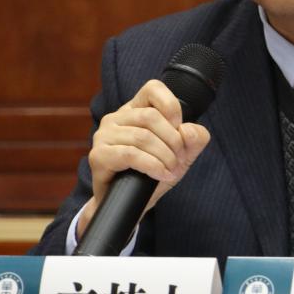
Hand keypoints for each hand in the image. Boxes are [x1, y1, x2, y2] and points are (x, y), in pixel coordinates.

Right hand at [78, 79, 210, 238]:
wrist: (130, 205)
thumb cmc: (154, 174)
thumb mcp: (182, 155)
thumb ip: (195, 139)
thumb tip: (188, 130)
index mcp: (135, 109)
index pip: (153, 88)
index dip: (172, 106)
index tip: (179, 130)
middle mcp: (116, 118)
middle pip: (151, 117)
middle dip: (173, 140)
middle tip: (179, 160)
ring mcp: (103, 136)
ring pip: (142, 137)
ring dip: (165, 156)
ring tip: (171, 170)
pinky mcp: (98, 156)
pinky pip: (130, 154)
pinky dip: (152, 165)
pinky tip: (162, 175)